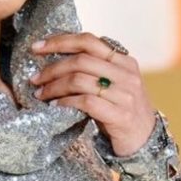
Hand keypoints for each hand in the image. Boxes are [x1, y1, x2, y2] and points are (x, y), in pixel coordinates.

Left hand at [31, 32, 156, 155]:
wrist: (145, 139)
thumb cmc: (122, 109)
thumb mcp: (115, 83)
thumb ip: (97, 68)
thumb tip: (57, 58)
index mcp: (124, 61)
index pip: (89, 41)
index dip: (60, 41)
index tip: (37, 47)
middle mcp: (127, 74)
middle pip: (81, 60)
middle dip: (52, 68)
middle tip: (35, 79)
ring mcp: (126, 95)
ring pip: (80, 80)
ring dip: (54, 87)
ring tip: (41, 94)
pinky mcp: (121, 115)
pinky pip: (86, 102)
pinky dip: (66, 103)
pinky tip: (55, 107)